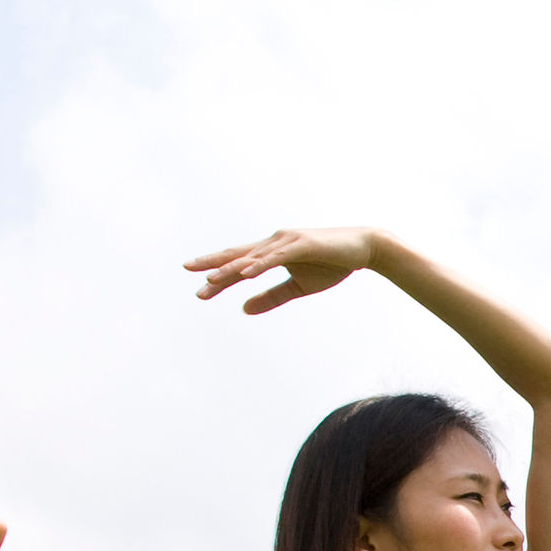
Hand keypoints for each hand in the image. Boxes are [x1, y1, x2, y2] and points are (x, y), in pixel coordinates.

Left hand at [184, 228, 378, 314]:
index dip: (218, 276)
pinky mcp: (300, 245)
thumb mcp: (298, 286)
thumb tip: (243, 309)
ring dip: (231, 268)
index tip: (199, 288)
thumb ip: (271, 297)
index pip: (239, 265)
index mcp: (271, 253)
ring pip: (252, 256)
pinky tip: (245, 272)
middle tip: (187, 270)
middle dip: (213, 264)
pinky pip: (275, 257)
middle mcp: (273, 243)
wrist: (363, 248)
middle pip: (237, 255)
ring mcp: (286, 242)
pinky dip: (259, 264)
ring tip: (210, 278)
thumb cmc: (332, 265)